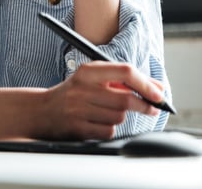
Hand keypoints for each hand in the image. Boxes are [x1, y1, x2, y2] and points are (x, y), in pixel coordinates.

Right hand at [35, 62, 164, 140]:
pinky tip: (97, 122)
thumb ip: (122, 80)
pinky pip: (108, 131)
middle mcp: (83, 88)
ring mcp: (79, 108)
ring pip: (119, 117)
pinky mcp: (78, 128)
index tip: (159, 94)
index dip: (146, 84)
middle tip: (151, 108)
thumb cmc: (74, 92)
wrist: (43, 110)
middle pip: (125, 99)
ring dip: (120, 117)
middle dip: (143, 105)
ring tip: (106, 112)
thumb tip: (157, 87)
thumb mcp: (93, 78)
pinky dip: (109, 128)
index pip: (125, 72)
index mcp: (88, 71)